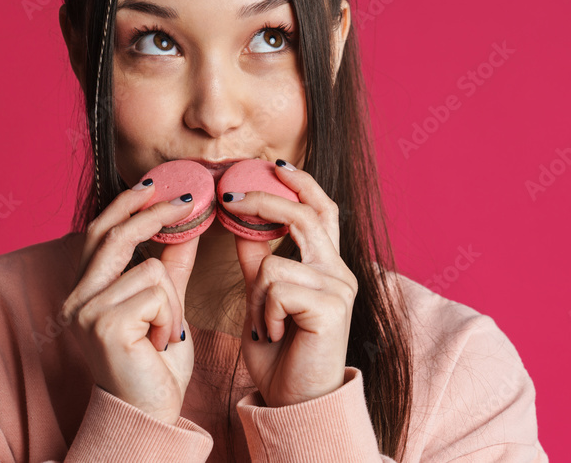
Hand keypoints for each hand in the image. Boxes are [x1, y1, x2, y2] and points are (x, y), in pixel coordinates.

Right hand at [60, 183, 200, 424]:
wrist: (150, 413)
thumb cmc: (155, 365)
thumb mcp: (167, 306)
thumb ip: (171, 267)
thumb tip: (185, 226)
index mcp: (84, 291)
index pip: (100, 232)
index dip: (127, 204)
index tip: (155, 186)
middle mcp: (76, 298)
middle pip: (116, 235)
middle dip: (156, 214)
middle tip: (190, 201)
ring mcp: (85, 311)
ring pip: (150, 269)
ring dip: (173, 302)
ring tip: (165, 333)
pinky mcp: (104, 324)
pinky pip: (157, 293)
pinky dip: (171, 318)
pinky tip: (160, 344)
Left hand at [225, 161, 357, 406]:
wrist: (294, 403)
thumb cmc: (280, 355)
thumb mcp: (261, 301)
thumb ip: (257, 262)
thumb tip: (241, 225)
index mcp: (327, 267)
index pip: (322, 210)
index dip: (301, 183)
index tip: (273, 166)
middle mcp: (339, 272)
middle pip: (305, 216)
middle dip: (264, 202)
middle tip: (231, 200)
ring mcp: (339, 289)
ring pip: (275, 264)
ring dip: (256, 298)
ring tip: (264, 326)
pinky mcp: (332, 308)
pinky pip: (276, 289)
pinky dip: (264, 314)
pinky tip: (274, 336)